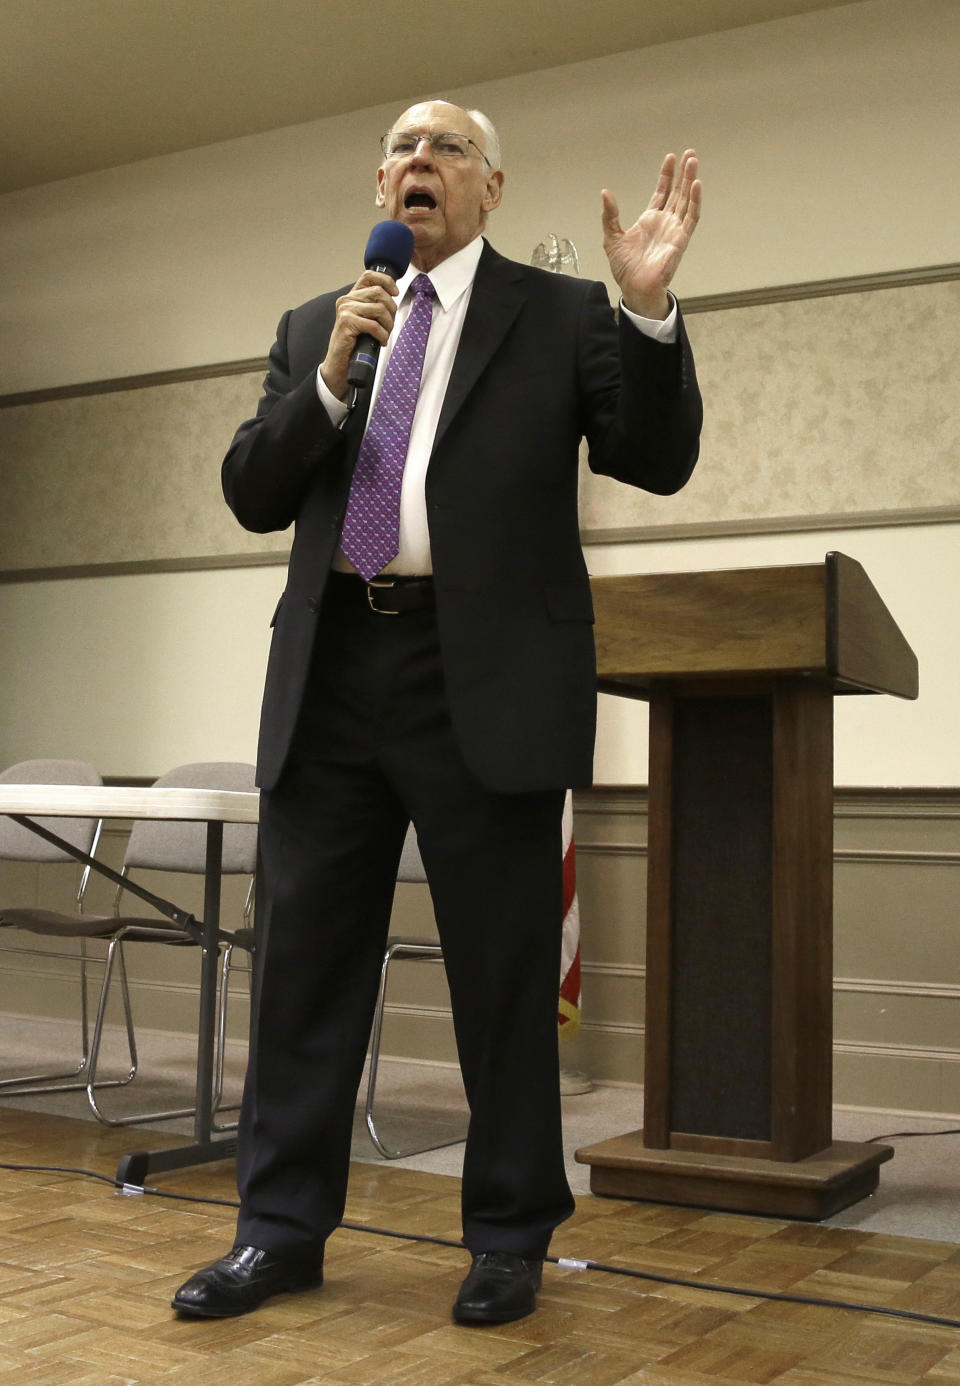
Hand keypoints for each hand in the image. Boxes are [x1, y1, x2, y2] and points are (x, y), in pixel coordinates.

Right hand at [320, 270, 397, 399]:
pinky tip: (381, 341)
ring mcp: (345, 310)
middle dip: (391, 309)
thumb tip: (393, 296)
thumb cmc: (355, 343)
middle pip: (379, 292)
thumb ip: (374, 305)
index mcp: (352, 296)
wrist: (340, 363)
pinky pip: (374, 325)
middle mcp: (346, 300)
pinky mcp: (346, 323)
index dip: (386, 281)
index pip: (369, 276)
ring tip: (385, 334)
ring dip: (388, 325)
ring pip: (379, 309)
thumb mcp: (366, 319)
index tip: (395, 292)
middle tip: (390, 324)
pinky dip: (382, 335)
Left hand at [601, 150, 700, 319]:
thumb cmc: (625, 268)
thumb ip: (610, 215)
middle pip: (677, 192)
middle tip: (689, 153)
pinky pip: (691, 217)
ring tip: (693, 161)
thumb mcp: (611, 237)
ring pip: (686, 200)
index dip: (666, 175)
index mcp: (650, 220)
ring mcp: (674, 229)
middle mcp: (665, 222)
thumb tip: (605, 192)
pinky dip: (695, 201)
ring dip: (691, 180)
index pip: (662, 192)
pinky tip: (696, 185)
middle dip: (683, 172)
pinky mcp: (681, 239)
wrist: (634, 288)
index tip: (670, 157)